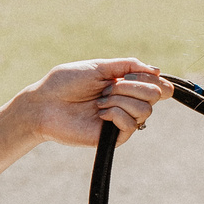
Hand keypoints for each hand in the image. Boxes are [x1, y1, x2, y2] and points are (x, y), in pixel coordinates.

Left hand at [21, 58, 170, 148]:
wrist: (44, 104)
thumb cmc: (66, 83)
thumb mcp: (98, 67)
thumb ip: (128, 65)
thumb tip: (157, 70)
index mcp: (125, 85)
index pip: (158, 84)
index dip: (152, 78)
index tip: (129, 74)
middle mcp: (127, 103)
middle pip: (156, 95)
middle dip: (132, 86)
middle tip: (106, 87)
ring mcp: (121, 121)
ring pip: (145, 109)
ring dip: (120, 99)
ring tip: (99, 101)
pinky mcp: (114, 138)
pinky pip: (130, 124)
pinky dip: (115, 113)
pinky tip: (99, 113)